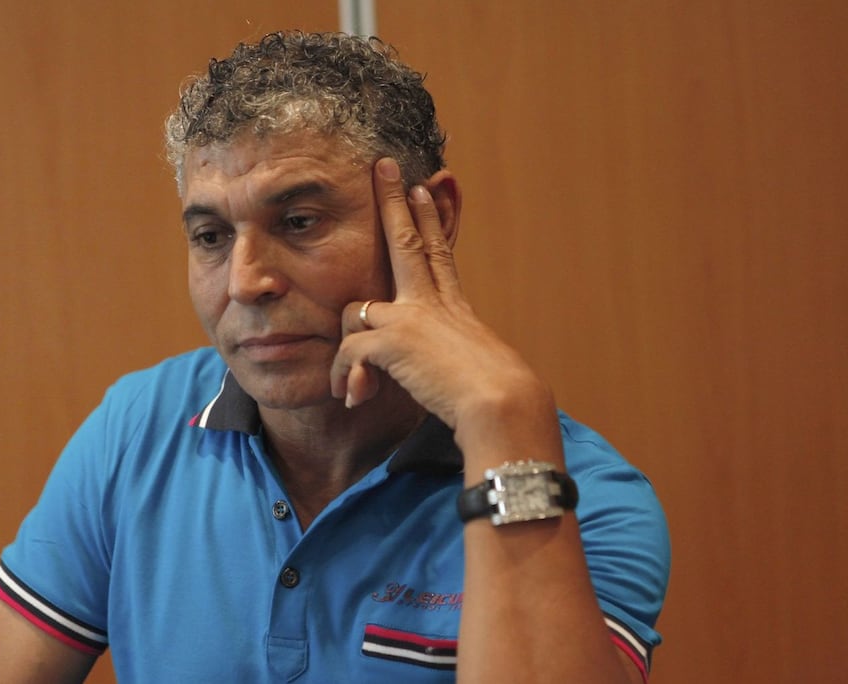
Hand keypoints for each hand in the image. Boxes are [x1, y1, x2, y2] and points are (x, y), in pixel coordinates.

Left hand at [330, 158, 559, 463]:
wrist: (502, 405)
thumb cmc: (499, 403)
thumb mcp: (474, 374)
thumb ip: (449, 367)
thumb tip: (444, 382)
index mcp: (456, 309)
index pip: (439, 254)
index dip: (432, 219)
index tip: (426, 188)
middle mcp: (434, 304)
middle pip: (408, 240)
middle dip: (393, 201)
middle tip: (384, 166)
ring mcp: (411, 316)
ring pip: (355, 311)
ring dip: (347, 352)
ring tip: (352, 388)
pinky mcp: (392, 338)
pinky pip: (348, 352)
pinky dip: (345, 377)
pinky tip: (352, 398)